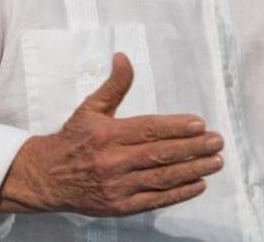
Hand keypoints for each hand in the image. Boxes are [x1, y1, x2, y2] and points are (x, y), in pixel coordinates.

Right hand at [0, 53, 222, 215]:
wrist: (46, 177)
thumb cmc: (73, 139)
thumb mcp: (90, 108)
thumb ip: (114, 85)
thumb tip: (124, 56)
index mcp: (108, 134)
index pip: (149, 129)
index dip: (176, 127)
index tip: (200, 124)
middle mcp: (113, 161)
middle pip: (160, 154)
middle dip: (193, 148)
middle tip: (217, 142)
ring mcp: (117, 186)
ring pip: (161, 178)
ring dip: (192, 170)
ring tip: (215, 162)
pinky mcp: (119, 206)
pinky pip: (154, 200)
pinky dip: (178, 194)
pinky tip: (198, 184)